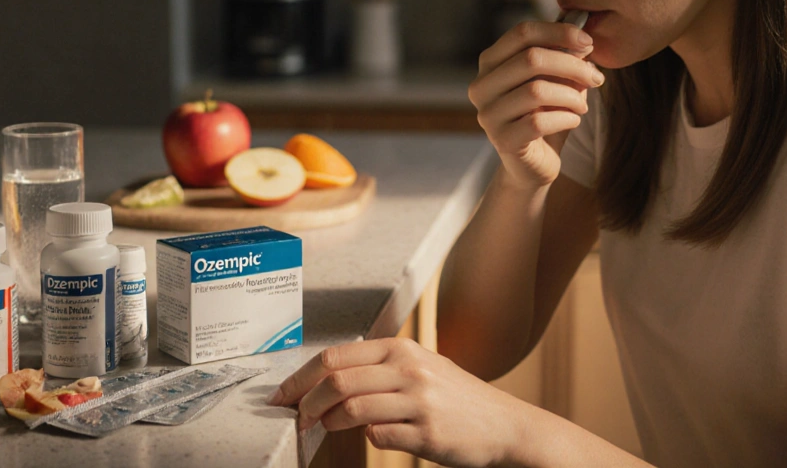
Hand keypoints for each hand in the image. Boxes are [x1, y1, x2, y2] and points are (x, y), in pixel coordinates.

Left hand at [267, 337, 530, 467]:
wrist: (504, 425)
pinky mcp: (426, 433)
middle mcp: (409, 369)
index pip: (335, 357)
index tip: (282, 395)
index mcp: (401, 348)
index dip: (300, 378)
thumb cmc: (456, 398)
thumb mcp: (422, 366)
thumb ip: (380, 367)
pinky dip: (366, 438)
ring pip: (350, 409)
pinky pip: (377, 437)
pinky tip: (372, 436)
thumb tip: (324, 379)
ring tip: (323, 429)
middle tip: (294, 418)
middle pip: (336, 381)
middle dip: (304, 403)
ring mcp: (418, 401)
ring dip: (327, 423)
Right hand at [468, 21, 603, 189]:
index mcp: (491, 63)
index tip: (589, 43)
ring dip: (571, 96)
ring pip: (537, 91)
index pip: (522, 33)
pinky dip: (566, 118)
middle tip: (596, 77)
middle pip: (531, 59)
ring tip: (583, 104)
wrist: (533, 164)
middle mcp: (481, 85)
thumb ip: (562, 57)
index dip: (559, 33)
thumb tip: (583, 36)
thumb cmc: (544, 115)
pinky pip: (539, 122)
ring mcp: (487, 114)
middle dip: (572, 65)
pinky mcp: (501, 140)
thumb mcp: (554, 81)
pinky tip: (573, 120)